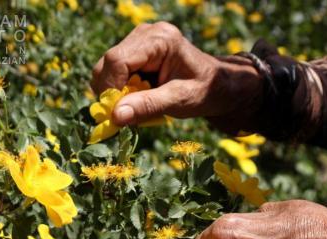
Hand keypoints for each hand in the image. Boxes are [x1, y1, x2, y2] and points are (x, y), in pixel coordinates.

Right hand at [91, 22, 261, 132]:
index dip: (111, 88)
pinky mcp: (136, 52)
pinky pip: (115, 73)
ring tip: (137, 108)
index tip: (114, 115)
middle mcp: (147, 34)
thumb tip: (115, 116)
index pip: (118, 60)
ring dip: (116, 93)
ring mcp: (140, 41)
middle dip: (112, 93)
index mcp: (160, 40)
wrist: (219, 86)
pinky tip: (139, 100)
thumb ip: (148, 106)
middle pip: (108, 63)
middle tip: (125, 116)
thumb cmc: (205, 91)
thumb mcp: (180, 101)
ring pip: (107, 68)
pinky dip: (121, 91)